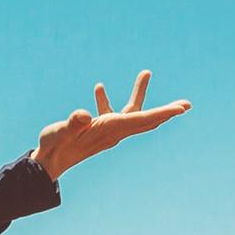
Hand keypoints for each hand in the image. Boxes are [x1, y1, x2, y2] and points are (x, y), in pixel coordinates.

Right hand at [35, 69, 191, 178]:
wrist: (48, 162)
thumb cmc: (55, 146)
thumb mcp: (60, 132)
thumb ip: (73, 123)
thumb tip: (84, 115)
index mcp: (110, 130)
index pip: (141, 119)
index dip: (162, 113)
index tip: (181, 109)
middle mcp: (114, 132)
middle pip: (146, 119)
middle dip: (166, 111)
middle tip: (186, 105)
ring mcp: (108, 132)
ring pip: (131, 113)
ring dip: (139, 93)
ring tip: (146, 72)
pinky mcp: (99, 130)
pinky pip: (112, 113)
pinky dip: (109, 101)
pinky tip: (99, 88)